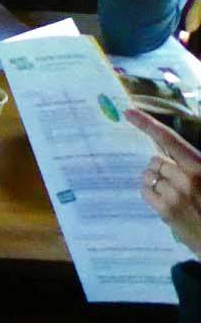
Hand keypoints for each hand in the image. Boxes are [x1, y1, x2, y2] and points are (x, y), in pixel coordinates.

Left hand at [127, 109, 200, 259]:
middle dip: (160, 167)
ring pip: (148, 175)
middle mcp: (188, 178)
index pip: (169, 139)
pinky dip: (150, 194)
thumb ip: (188, 164)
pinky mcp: (167, 211)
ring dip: (154, 181)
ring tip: (171, 193)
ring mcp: (176, 195)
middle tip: (173, 181)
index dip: (147, 124)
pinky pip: (145, 192)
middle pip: (155, 160)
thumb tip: (162, 156)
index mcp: (200, 165)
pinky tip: (164, 202)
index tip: (128, 111)